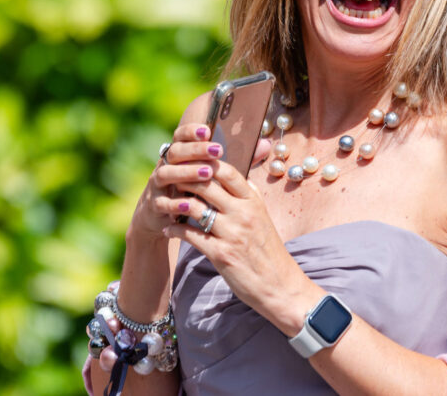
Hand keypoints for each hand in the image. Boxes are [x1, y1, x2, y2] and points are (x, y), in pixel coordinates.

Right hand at [130, 124, 271, 239]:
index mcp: (180, 155)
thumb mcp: (215, 177)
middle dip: (196, 149)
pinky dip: (174, 202)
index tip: (208, 129)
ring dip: (186, 172)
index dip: (192, 131)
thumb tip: (266, 145)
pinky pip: (161, 202)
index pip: (182, 135)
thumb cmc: (196, 192)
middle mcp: (166, 165)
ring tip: (207, 173)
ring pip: (166, 173)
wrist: (165, 219)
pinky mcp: (154, 206)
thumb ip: (238, 160)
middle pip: (176, 151)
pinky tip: (188, 203)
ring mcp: (158, 185)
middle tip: (217, 149)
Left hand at [156, 141, 317, 333]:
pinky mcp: (221, 254)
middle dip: (185, 179)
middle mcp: (244, 213)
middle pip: (207, 185)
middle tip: (171, 179)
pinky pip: (190, 235)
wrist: (280, 285)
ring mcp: (232, 233)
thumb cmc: (268, 251)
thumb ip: (248, 197)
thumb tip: (233, 176)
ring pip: (195, 207)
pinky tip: (168, 229)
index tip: (190, 161)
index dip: (206, 162)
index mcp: (253, 202)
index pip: (227, 171)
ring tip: (166, 204)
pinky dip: (175, 229)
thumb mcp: (263, 217)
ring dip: (176, 204)